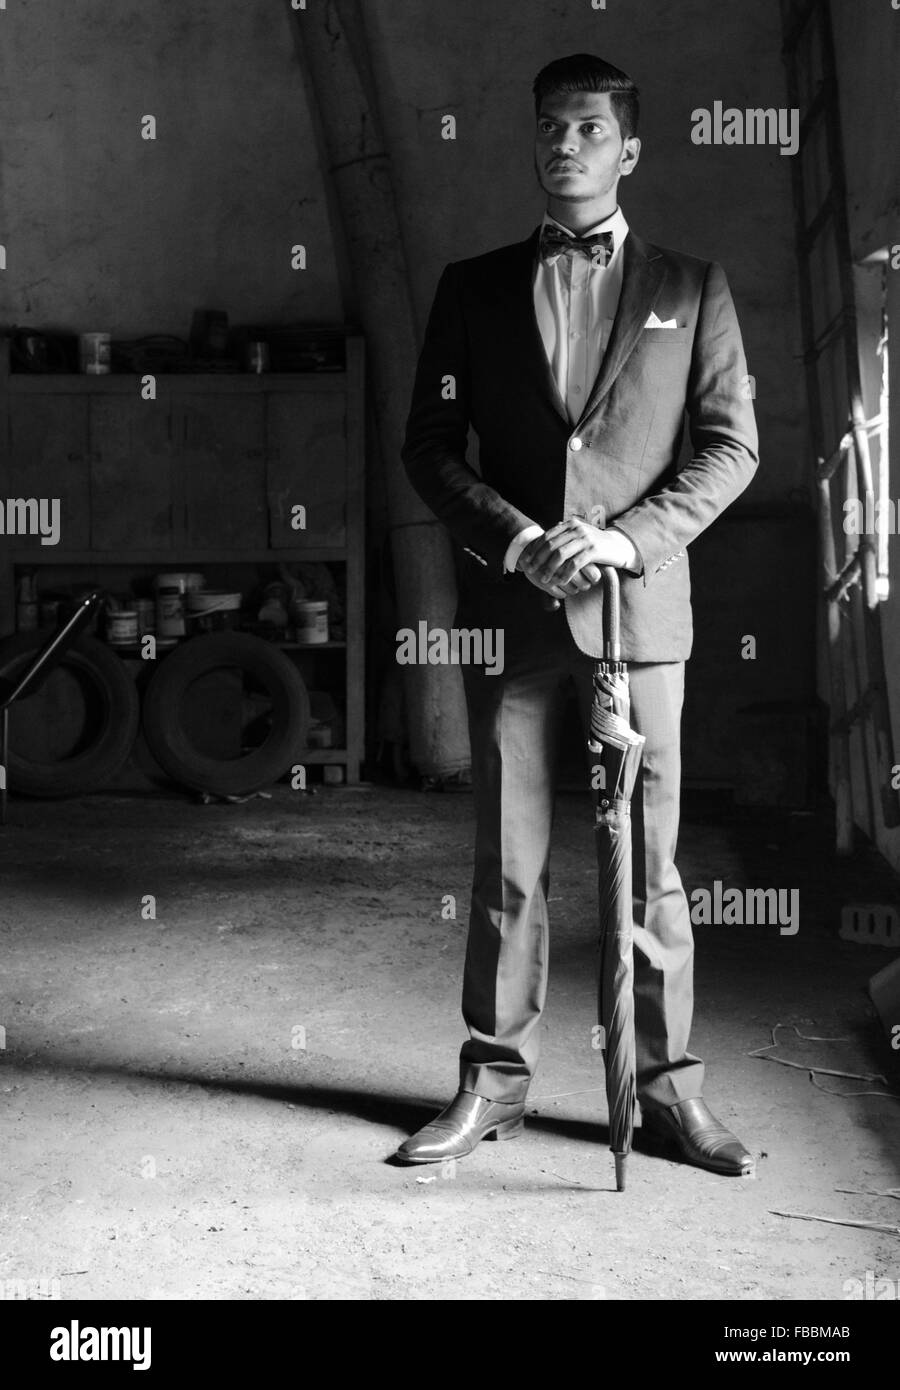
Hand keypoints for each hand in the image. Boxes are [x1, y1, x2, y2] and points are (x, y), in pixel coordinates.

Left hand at [520, 518, 634, 590]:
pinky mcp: (594, 551)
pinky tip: (560, 582)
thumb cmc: (594, 544)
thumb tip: (543, 538)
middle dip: (538, 559)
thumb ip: (563, 535)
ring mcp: (586, 539)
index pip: (547, 536)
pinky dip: (565, 574)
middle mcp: (577, 529)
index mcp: (570, 524)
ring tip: (544, 579)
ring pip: (560, 554)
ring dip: (550, 568)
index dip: (534, 548)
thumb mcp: (578, 535)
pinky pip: (574, 564)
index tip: (526, 560)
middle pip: (551, 545)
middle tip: (530, 570)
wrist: (618, 546)